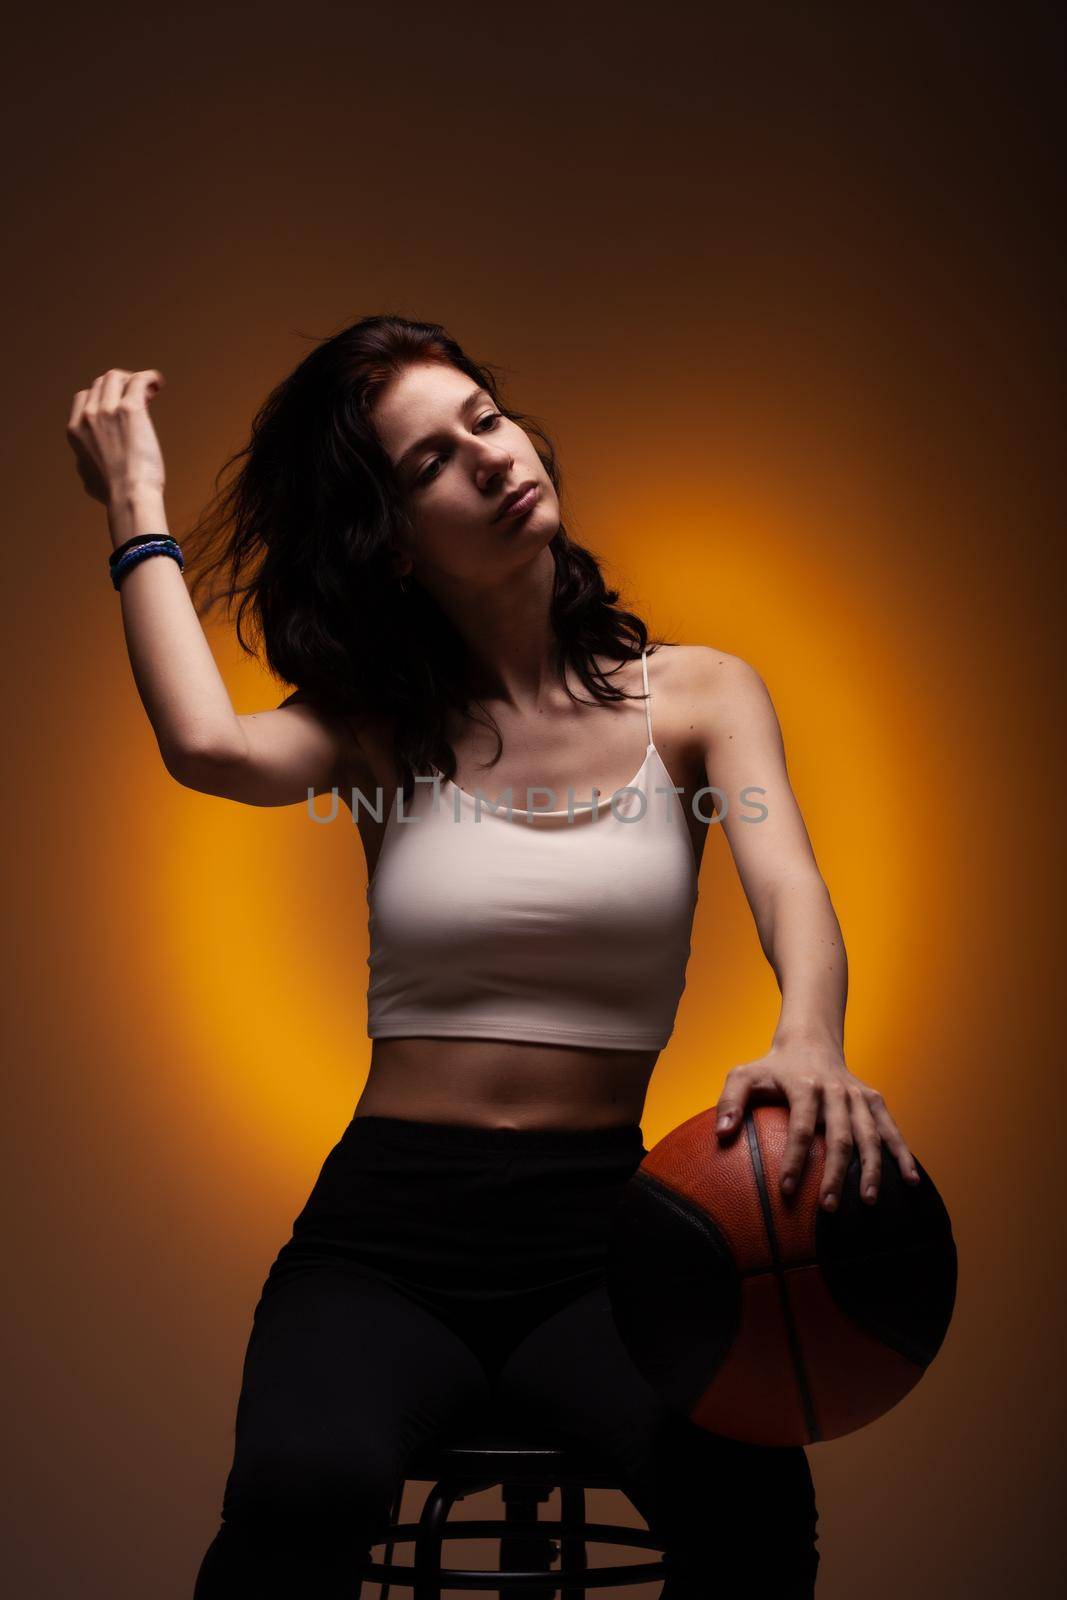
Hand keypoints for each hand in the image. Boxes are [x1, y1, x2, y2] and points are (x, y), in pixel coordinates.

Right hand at [66, 368, 165, 506]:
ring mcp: (107, 410)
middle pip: (101, 383)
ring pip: (116, 377)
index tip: (120, 404)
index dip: (104, 396)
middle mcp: (88, 415)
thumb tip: (86, 466)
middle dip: (120, 386)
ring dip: (133, 380)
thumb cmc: (113, 494)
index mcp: (75, 429)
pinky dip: (149, 377)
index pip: (85, 396)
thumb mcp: (87, 478)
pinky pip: (138, 379)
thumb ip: (84, 465)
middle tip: (140, 398)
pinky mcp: (130, 409)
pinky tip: (159, 383)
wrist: (128, 496)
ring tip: (150, 392)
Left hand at [714, 1040, 920, 1209]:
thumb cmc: (773, 1067)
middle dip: (835, 1173)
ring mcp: (857, 1096)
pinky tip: (910, 1179)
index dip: (794, 1158)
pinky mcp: (873, 1100)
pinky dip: (902, 1153)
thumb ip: (730, 1101)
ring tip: (868, 1201)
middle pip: (838, 1136)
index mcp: (804, 1087)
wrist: (811, 1041)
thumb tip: (721, 1133)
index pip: (800, 1126)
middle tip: (827, 1207)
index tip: (786, 1190)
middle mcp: (835, 1091)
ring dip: (872, 1168)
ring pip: (869, 1135)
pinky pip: (890, 1129)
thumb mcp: (743, 1074)